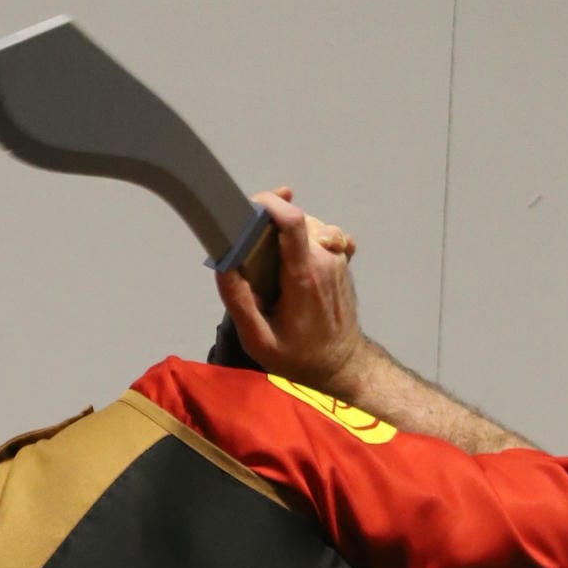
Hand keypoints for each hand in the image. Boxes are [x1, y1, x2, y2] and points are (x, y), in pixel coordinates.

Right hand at [218, 187, 364, 391]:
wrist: (341, 365)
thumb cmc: (299, 357)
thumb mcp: (260, 341)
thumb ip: (240, 303)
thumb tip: (223, 265)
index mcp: (304, 276)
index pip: (291, 221)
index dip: (269, 203)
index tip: (251, 206)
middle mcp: (325, 259)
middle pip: (295, 219)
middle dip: (271, 228)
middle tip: (255, 258)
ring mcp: (338, 257)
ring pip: (308, 224)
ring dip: (288, 234)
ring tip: (277, 266)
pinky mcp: (343, 259)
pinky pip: (323, 233)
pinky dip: (309, 237)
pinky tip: (301, 257)